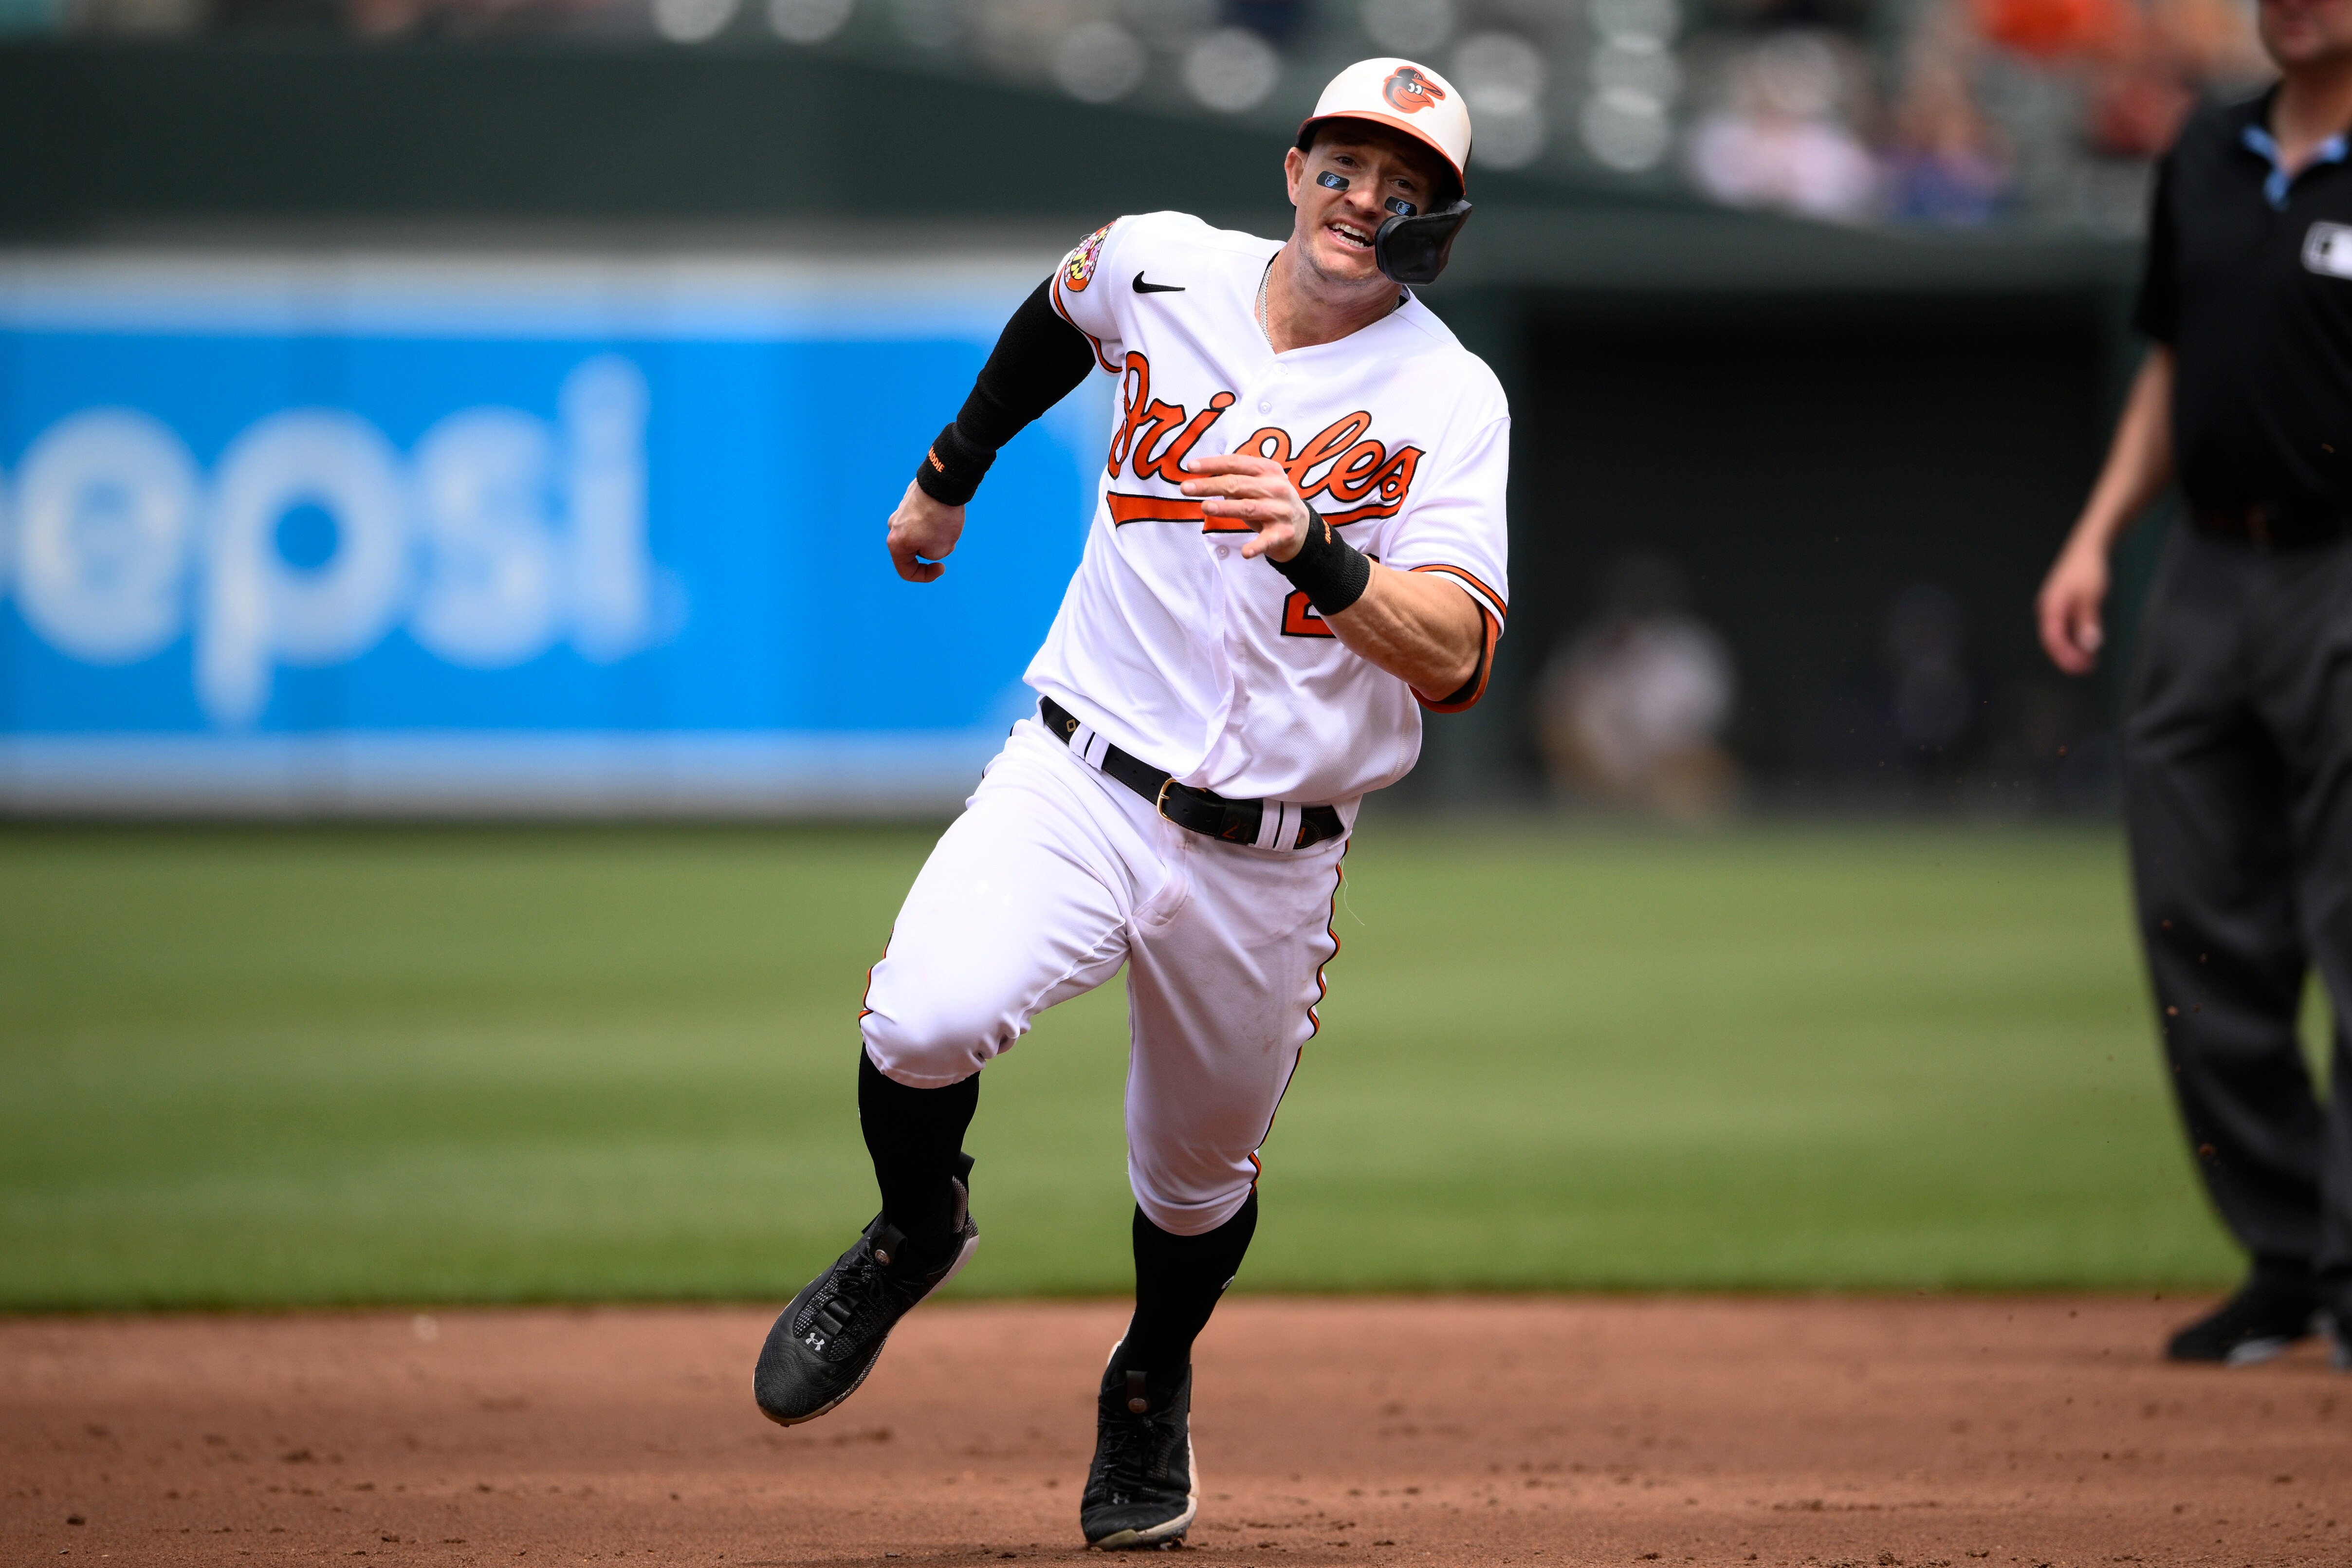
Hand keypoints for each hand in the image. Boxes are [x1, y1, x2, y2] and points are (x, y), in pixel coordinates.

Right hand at [887, 479, 963, 582]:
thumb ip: (931, 555)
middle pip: (913, 551)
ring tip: (948, 525)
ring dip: (934, 535)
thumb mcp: (940, 550)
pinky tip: (945, 512)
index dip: (925, 576)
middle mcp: (893, 527)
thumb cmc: (941, 519)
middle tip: (948, 542)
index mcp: (896, 543)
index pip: (906, 571)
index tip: (942, 567)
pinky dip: (934, 521)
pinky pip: (922, 519)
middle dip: (932, 551)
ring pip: (919, 534)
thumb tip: (929, 542)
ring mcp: (900, 512)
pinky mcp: (910, 500)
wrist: (944, 484)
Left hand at [1180, 454, 1312, 561]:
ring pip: (1248, 507)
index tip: (1190, 466)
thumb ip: (1236, 478)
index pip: (1236, 463)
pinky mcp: (1283, 533)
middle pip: (1237, 484)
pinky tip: (1245, 552)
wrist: (1301, 528)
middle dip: (1209, 485)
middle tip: (1185, 488)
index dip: (1212, 464)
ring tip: (1205, 507)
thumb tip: (1202, 477)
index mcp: (1268, 470)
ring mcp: (1280, 511)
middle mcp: (1276, 488)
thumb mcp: (1258, 483)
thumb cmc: (1270, 501)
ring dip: (1225, 508)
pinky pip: (1266, 541)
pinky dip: (1256, 547)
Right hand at [2036, 539, 2109, 674]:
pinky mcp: (2062, 607)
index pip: (2052, 640)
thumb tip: (2090, 645)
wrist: (2087, 547)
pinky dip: (2074, 640)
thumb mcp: (2091, 595)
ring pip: (2058, 636)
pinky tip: (2087, 645)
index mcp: (2050, 608)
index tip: (2081, 668)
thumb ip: (2088, 620)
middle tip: (2088, 669)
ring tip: (2090, 661)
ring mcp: (2053, 609)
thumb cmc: (2088, 569)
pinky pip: (2064, 629)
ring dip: (2072, 651)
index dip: (2065, 657)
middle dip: (2068, 658)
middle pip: (2052, 641)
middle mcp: (2047, 610)